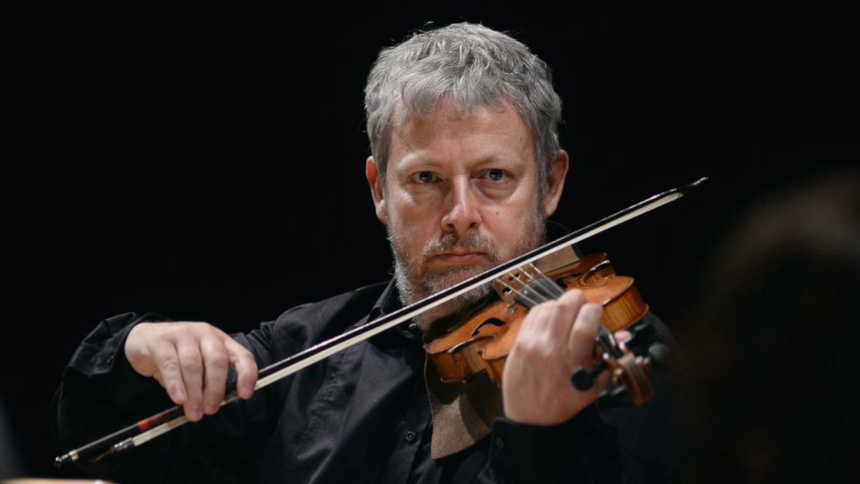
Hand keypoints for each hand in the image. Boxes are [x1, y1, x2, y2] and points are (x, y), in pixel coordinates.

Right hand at [124, 322, 257, 421]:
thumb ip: (208, 382)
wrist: (143, 340)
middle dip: (216, 388)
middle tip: (211, 409)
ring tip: (193, 412)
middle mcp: (205, 334)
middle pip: (217, 360)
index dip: (247, 375)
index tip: (245, 395)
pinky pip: (170, 364)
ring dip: (195, 392)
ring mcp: (183, 334)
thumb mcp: (199, 366)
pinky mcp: (161, 341)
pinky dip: (175, 384)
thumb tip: (213, 405)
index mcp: (221, 341)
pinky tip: (178, 399)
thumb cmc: (177, 357)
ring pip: (193, 364)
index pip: (242, 355)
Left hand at [501, 289, 606, 424]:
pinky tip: (551, 318)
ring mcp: (531, 344)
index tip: (596, 311)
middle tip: (583, 305)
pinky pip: (533, 314)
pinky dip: (545, 310)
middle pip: (564, 307)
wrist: (528, 417)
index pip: (585, 324)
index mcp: (571, 362)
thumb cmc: (562, 404)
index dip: (594, 311)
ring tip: (567, 313)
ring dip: (561, 304)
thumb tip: (623, 334)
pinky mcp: (519, 342)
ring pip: (547, 306)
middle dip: (578, 299)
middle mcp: (550, 349)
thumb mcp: (592, 388)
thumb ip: (608, 359)